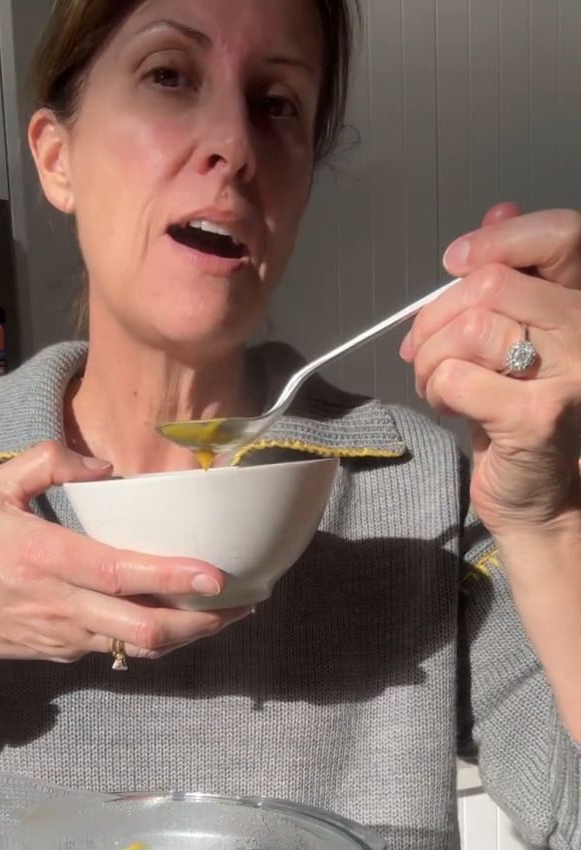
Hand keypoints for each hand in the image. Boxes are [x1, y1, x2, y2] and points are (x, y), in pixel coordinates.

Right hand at [0, 442, 246, 684]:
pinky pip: (126, 649)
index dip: (171, 578)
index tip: (216, 574)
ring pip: (143, 648)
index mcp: (46, 560)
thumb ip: (43, 463)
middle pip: (144, 629)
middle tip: (245, 601)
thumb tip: (101, 464)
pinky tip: (188, 618)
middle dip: (201, 621)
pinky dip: (162, 636)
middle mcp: (64, 605)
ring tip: (232, 612)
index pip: (119, 575)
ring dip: (191, 634)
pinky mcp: (73, 653)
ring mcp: (71, 636)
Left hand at [400, 204, 580, 535]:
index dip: (499, 239)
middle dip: (437, 315)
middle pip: (495, 284)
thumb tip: (499, 209)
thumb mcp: (517, 339)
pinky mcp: (537, 417)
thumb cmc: (521, 416)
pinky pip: (457, 378)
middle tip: (423, 349)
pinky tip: (449, 407)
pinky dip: (436, 390)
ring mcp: (569, 374)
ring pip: (471, 328)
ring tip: (435, 382)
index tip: (454, 264)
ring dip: (432, 357)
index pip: (561, 235)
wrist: (540, 500)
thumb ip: (511, 278)